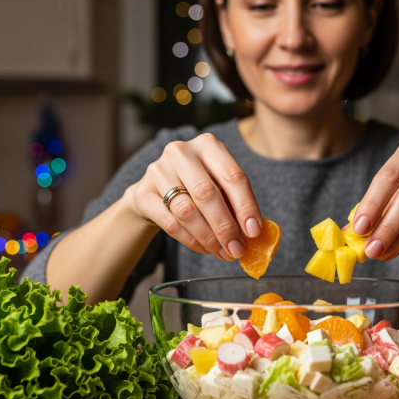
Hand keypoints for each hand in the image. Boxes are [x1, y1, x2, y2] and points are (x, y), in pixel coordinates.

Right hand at [128, 133, 261, 259]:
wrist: (155, 192)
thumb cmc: (196, 188)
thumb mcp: (219, 186)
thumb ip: (236, 204)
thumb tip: (255, 233)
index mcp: (208, 145)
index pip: (232, 176)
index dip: (246, 206)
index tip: (254, 231)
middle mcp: (181, 152)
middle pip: (207, 194)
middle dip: (225, 227)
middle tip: (237, 249)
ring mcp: (158, 170)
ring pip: (187, 211)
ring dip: (209, 237)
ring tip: (223, 253)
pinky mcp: (143, 193)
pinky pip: (170, 223)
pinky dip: (191, 240)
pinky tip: (205, 248)